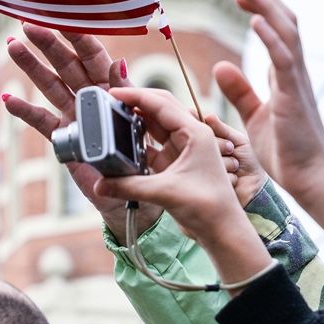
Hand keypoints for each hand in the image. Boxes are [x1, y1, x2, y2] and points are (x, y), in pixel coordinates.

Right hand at [1, 22, 160, 239]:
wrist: (138, 196)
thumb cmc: (149, 158)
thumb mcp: (142, 123)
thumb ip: (128, 95)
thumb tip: (119, 63)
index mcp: (116, 90)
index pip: (95, 57)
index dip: (79, 37)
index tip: (62, 17)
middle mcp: (93, 98)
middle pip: (68, 65)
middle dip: (49, 44)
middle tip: (28, 24)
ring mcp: (77, 117)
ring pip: (52, 86)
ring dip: (32, 67)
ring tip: (12, 46)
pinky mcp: (66, 139)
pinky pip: (44, 123)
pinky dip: (26, 112)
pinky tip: (9, 100)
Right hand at [94, 88, 252, 247]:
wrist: (223, 231)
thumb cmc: (208, 207)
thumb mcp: (165, 192)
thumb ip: (129, 186)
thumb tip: (99, 185)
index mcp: (196, 133)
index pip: (162, 104)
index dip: (136, 96)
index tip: (114, 92)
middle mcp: (192, 137)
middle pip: (160, 109)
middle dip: (136, 102)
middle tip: (111, 100)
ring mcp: (185, 151)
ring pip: (156, 128)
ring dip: (137, 122)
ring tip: (113, 117)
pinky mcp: (178, 166)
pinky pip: (154, 147)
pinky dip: (139, 144)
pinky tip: (123, 144)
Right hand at [205, 114, 267, 207]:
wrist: (256, 188)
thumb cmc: (249, 160)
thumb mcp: (238, 141)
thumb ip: (223, 129)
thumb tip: (208, 116)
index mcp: (206, 140)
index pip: (196, 126)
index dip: (202, 126)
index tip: (212, 130)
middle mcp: (198, 153)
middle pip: (197, 141)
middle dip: (220, 145)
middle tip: (232, 151)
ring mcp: (198, 169)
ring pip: (203, 157)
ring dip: (225, 161)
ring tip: (235, 166)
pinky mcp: (202, 186)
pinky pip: (210, 173)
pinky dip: (226, 174)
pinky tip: (234, 179)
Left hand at [213, 0, 323, 207]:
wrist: (310, 179)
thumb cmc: (288, 152)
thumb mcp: (256, 117)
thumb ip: (240, 91)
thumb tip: (221, 66)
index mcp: (286, 75)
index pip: (276, 30)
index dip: (260, 8)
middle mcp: (295, 72)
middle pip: (283, 22)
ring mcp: (297, 82)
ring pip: (285, 32)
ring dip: (265, 7)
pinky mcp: (294, 96)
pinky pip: (284, 59)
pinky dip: (270, 37)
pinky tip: (255, 21)